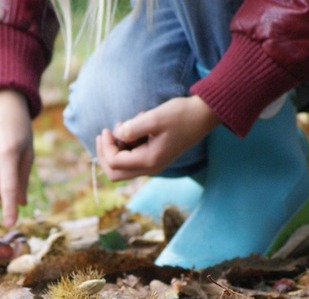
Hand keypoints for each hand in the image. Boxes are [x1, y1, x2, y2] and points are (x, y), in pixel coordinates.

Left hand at [95, 95, 220, 181]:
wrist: (203, 115)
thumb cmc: (180, 115)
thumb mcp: (154, 118)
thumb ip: (132, 128)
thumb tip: (117, 134)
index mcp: (149, 161)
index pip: (115, 162)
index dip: (106, 147)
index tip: (107, 129)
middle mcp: (150, 168)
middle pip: (115, 173)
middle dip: (105, 154)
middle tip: (105, 133)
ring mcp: (152, 164)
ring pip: (122, 166)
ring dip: (118, 146)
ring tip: (129, 123)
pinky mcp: (154, 157)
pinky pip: (132, 157)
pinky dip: (127, 144)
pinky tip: (137, 124)